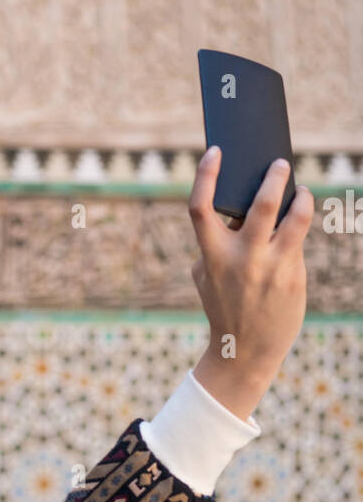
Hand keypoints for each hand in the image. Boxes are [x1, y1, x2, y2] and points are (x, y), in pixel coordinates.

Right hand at [188, 146, 314, 398]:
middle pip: (261, 204)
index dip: (206, 175)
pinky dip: (299, 224)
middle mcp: (242, 259)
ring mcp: (271, 267)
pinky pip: (299, 239)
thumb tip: (237, 209)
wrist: (245, 350)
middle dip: (274, 177)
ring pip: (295, 218)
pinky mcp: (293, 275)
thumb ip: (215, 243)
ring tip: (300, 189)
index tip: (215, 152)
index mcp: (212, 256)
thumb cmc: (223, 305)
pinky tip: (298, 218)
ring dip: (300, 196)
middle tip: (280, 164)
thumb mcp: (206, 275)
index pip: (200, 207)